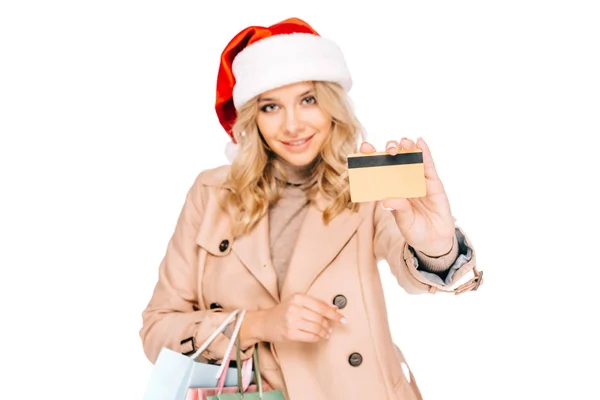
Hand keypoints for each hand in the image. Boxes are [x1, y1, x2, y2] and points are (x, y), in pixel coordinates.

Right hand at [251, 294, 345, 343]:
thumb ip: (316, 304)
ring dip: (324, 332)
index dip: (335, 314)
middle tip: (331, 328)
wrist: (264, 322)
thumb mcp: (298, 303)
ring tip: (326, 333)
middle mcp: (294, 307)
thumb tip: (335, 308)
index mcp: (298, 297)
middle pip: (320, 318)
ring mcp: (291, 321)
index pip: (322, 306)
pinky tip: (319, 337)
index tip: (344, 319)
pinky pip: (310, 337)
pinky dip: (318, 338)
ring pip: (317, 328)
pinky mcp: (289, 333)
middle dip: (329, 325)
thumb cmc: (283, 312)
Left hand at [359, 137, 454, 256]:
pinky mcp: (433, 182)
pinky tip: (420, 142)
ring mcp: (418, 180)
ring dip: (406, 147)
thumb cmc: (415, 230)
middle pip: (394, 160)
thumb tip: (387, 200)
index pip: (378, 170)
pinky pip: (428, 165)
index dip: (371, 158)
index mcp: (390, 189)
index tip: (363, 148)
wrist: (435, 239)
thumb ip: (398, 210)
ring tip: (403, 142)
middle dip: (389, 150)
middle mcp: (402, 181)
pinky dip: (425, 152)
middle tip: (388, 151)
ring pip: (411, 158)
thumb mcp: (404, 223)